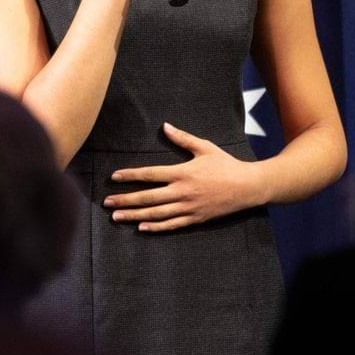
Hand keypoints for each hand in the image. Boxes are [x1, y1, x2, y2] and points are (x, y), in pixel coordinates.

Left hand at [105, 123, 266, 231]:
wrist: (247, 187)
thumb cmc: (226, 165)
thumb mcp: (205, 147)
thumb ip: (183, 138)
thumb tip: (165, 126)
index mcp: (183, 173)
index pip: (150, 174)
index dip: (130, 176)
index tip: (114, 177)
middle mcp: (182, 192)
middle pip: (147, 197)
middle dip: (125, 199)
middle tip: (107, 202)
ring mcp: (188, 207)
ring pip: (156, 214)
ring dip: (134, 215)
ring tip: (117, 217)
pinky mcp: (195, 219)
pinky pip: (172, 225)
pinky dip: (156, 227)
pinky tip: (142, 228)